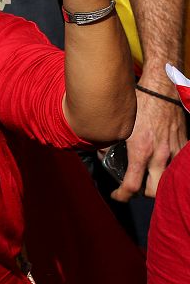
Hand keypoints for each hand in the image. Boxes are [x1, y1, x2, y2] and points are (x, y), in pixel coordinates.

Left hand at [111, 70, 187, 201]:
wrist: (161, 88)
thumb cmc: (138, 102)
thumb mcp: (119, 124)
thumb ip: (110, 141)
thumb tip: (102, 153)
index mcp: (140, 151)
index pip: (132, 186)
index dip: (122, 195)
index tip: (116, 195)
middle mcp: (159, 154)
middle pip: (155, 191)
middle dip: (144, 194)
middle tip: (134, 188)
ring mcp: (174, 150)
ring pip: (171, 180)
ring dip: (160, 184)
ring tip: (149, 179)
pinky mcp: (184, 143)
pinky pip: (181, 165)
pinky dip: (173, 170)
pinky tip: (163, 165)